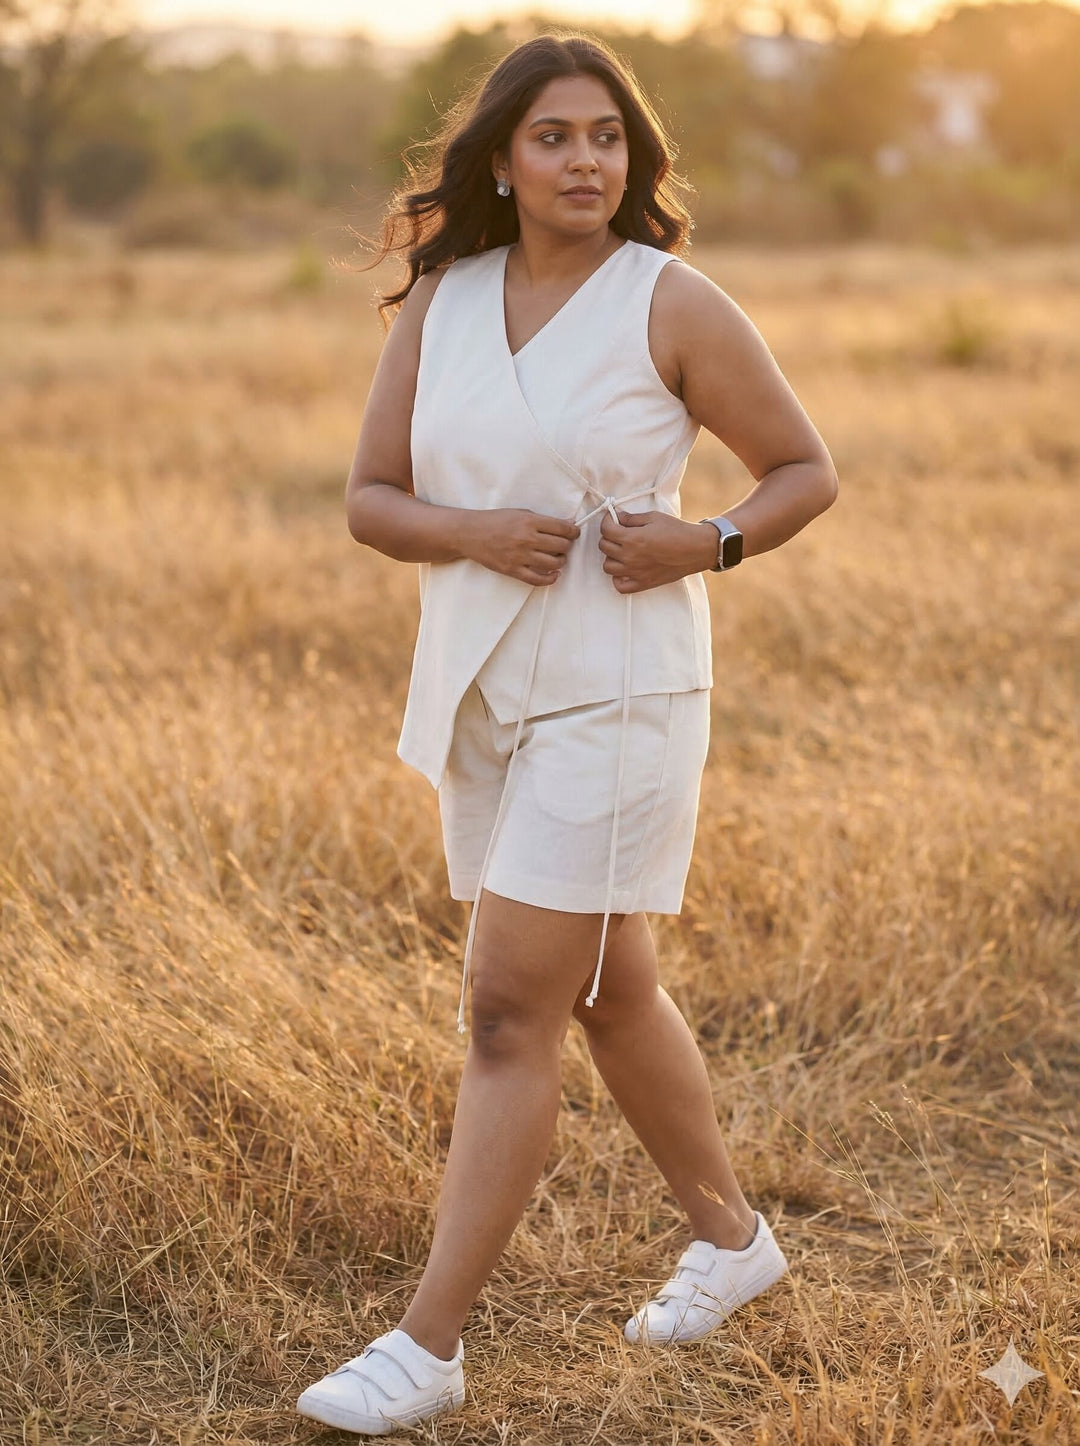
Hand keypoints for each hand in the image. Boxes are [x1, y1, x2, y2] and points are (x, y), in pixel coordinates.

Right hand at [462, 508, 579, 585]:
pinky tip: (554, 574)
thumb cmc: (495, 521)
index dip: (573, 532)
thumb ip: (542, 520)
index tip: (574, 533)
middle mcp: (527, 539)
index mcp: (529, 521)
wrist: (470, 533)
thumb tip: (567, 525)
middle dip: (567, 546)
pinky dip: (551, 579)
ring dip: (561, 561)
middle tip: (564, 545)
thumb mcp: (520, 513)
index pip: (562, 528)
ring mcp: (520, 556)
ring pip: (554, 563)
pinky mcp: (513, 570)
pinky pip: (538, 579)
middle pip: (561, 546)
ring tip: (558, 558)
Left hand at [598, 509, 716, 592]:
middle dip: (609, 536)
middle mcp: (630, 557)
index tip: (612, 519)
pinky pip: (619, 586)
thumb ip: (632, 519)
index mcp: (632, 539)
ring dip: (611, 557)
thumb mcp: (653, 518)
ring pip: (607, 566)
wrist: (696, 549)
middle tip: (619, 532)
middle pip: (604, 547)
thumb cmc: (677, 531)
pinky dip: (618, 578)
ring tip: (622, 551)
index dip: (606, 521)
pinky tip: (625, 569)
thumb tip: (617, 517)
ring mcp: (635, 572)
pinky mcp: (642, 583)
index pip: (605, 530)